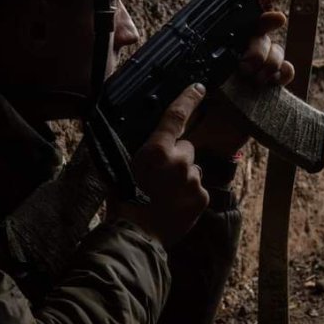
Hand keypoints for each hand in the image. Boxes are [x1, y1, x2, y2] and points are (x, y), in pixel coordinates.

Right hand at [107, 83, 209, 247]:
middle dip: (176, 156)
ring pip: (192, 168)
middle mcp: (180, 160)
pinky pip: (197, 186)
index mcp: (157, 149)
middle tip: (159, 175)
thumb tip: (137, 133)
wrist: (136, 235)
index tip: (198, 88)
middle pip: (185, 147)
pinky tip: (173, 203)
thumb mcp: (121, 166)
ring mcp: (193, 179)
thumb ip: (139, 148)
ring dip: (182, 175)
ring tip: (164, 193)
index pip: (176, 116)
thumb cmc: (123, 200)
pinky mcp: (202, 197)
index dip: (188, 99)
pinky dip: (188, 193)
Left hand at [184, 11, 293, 179]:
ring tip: (256, 80)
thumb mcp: (192, 87)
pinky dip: (285, 72)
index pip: (243, 28)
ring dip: (271, 61)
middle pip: (262, 38)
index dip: (261, 19)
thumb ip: (200, 72)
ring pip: (276, 52)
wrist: (208, 142)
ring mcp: (258, 73)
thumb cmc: (194, 112)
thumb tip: (207, 57)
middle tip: (245, 67)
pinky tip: (275, 80)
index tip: (275, 19)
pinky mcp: (270, 90)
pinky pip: (286, 72)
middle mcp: (241, 59)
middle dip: (259, 48)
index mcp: (222, 53)